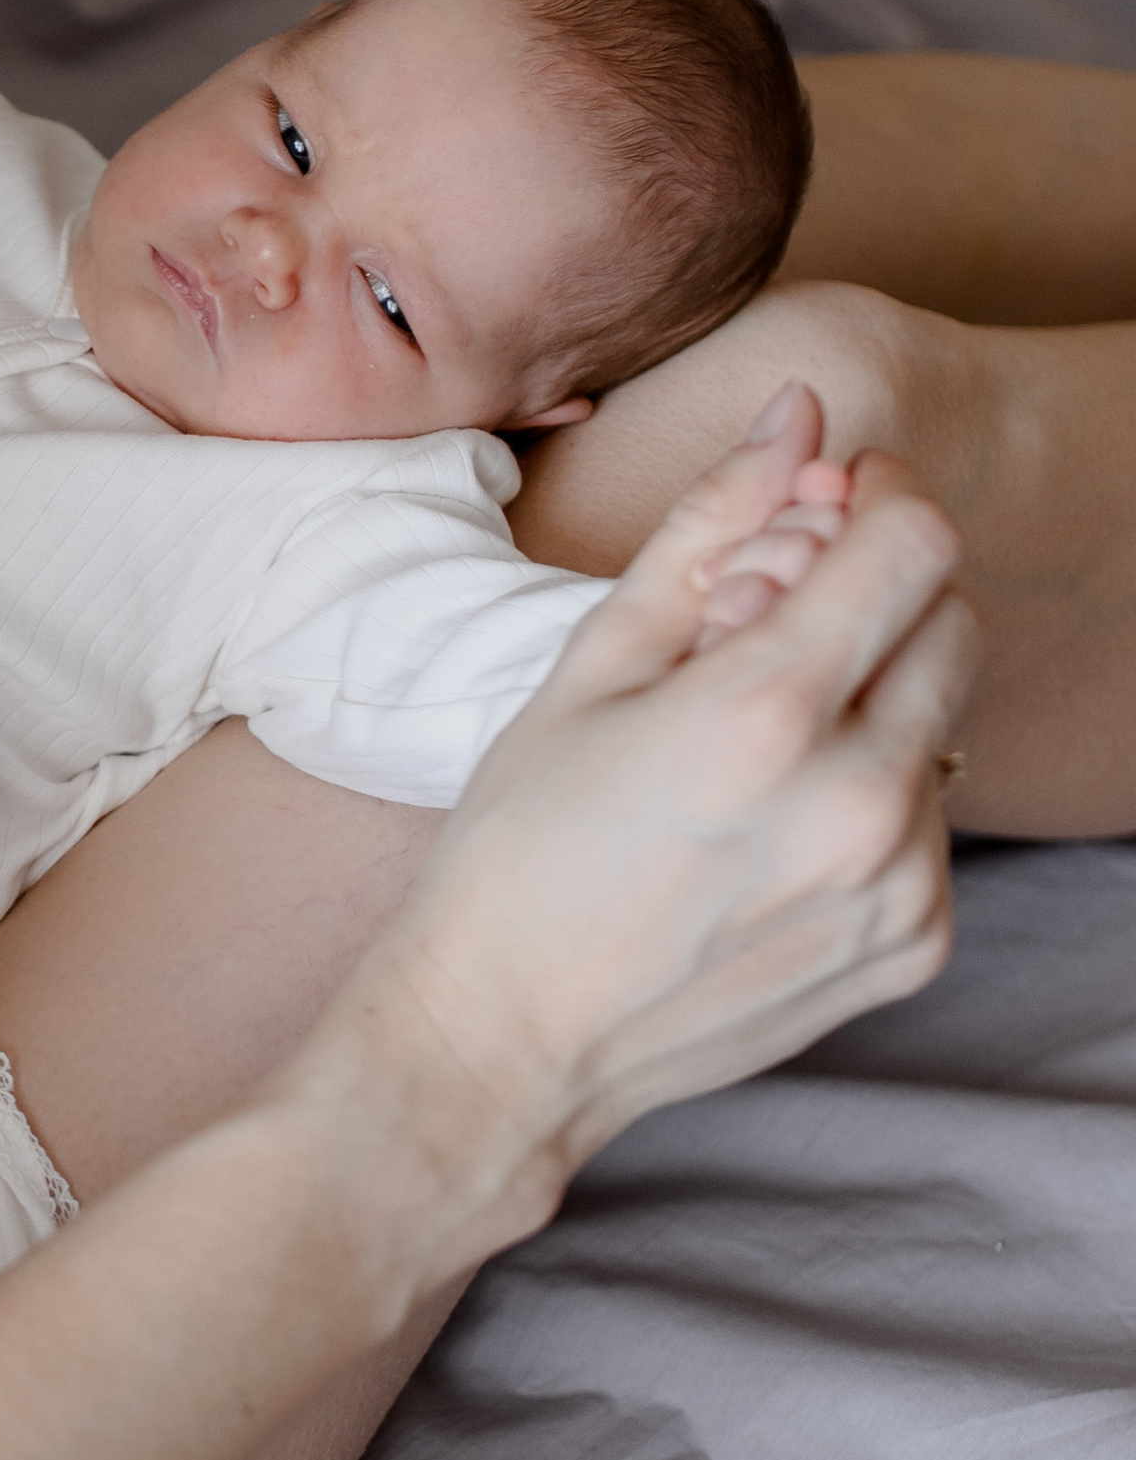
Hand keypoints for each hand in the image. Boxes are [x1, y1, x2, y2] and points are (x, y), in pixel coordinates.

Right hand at [337, 390, 973, 1242]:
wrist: (508, 1041)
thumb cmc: (520, 844)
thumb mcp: (590, 665)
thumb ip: (708, 528)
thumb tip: (795, 418)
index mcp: (765, 713)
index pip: (912, 539)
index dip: (872, 497)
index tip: (819, 507)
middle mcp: (858, 801)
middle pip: (951, 616)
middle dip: (873, 590)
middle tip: (763, 627)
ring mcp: (900, 885)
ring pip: (943, 717)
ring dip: (872, 696)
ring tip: (748, 751)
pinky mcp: (913, 948)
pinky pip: (932, 819)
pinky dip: (871, 794)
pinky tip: (768, 825)